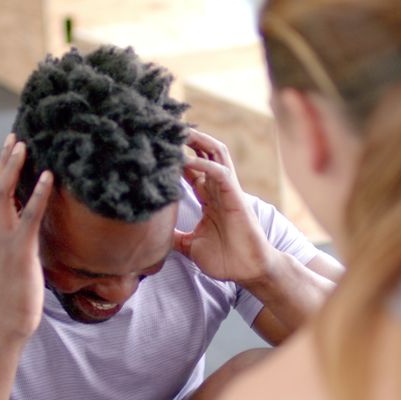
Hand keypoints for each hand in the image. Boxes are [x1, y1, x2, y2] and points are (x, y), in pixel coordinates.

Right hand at [0, 134, 52, 340]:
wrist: (4, 323)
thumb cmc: (10, 293)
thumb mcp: (7, 258)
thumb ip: (12, 236)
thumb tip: (29, 220)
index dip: (0, 168)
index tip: (10, 146)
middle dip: (4, 160)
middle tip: (17, 136)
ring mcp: (1, 240)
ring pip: (1, 194)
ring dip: (13, 167)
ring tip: (25, 145)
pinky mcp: (19, 251)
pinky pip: (28, 216)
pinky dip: (38, 194)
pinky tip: (49, 178)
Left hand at [173, 129, 277, 284]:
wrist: (248, 271)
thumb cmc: (225, 259)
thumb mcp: (189, 245)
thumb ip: (173, 236)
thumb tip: (152, 236)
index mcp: (209, 198)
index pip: (191, 170)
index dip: (176, 157)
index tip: (158, 147)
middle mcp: (218, 189)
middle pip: (204, 153)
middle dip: (188, 139)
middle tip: (167, 128)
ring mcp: (228, 190)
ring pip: (215, 154)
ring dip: (198, 141)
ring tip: (179, 131)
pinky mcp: (236, 196)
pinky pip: (220, 172)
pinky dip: (203, 164)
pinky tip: (186, 160)